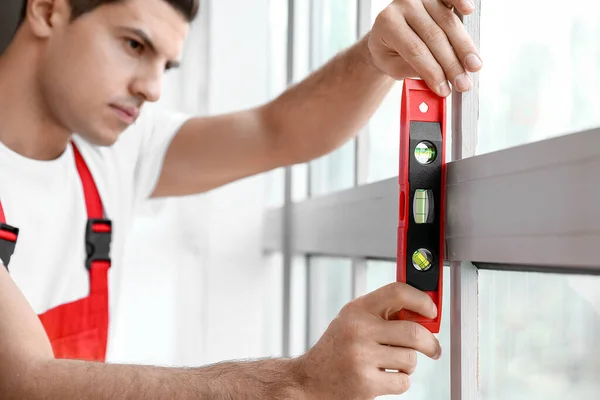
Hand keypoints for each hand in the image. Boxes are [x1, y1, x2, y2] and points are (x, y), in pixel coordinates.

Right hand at [295, 282, 441, 398]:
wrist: (310, 378)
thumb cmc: (337, 348)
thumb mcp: (353, 320)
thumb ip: (382, 313)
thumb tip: (422, 314)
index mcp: (357, 309)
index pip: (397, 292)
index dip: (421, 300)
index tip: (432, 311)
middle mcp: (358, 329)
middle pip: (413, 332)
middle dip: (430, 343)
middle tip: (432, 348)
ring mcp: (361, 357)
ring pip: (410, 359)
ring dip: (408, 364)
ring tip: (391, 363)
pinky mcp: (366, 383)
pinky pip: (403, 381)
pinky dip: (399, 381)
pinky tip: (383, 376)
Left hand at [369, 0, 481, 96]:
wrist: (385, 33)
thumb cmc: (389, 50)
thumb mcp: (392, 66)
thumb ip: (412, 71)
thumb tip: (439, 81)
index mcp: (389, 24)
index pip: (415, 50)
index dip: (432, 71)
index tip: (444, 89)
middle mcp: (404, 5)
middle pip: (434, 37)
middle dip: (452, 64)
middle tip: (463, 83)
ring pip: (447, 22)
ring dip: (464, 47)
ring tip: (474, 66)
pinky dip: (461, 2)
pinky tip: (469, 11)